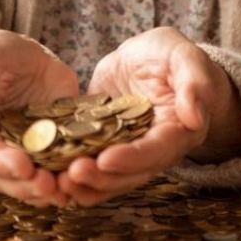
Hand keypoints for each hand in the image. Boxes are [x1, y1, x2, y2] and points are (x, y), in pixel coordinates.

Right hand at [0, 30, 78, 205]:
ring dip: (50, 190)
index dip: (2, 162)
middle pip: (10, 177)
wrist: (25, 56)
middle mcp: (1, 148)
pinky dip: (72, 175)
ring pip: (34, 182)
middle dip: (29, 185)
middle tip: (50, 185)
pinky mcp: (56, 146)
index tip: (22, 167)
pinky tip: (86, 173)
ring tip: (68, 187)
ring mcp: (29, 151)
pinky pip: (62, 168)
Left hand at [58, 27, 240, 205]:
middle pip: (129, 174)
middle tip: (71, 173)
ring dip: (82, 185)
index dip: (132, 159)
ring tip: (55, 180)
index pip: (156, 151)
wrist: (147, 58)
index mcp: (177, 132)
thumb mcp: (185, 58)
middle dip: (100, 178)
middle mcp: (152, 150)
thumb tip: (194, 117)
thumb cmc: (172, 55)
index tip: (105, 160)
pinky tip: (46, 174)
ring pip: (107, 177)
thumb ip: (194, 84)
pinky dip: (68, 172)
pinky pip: (88, 163)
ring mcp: (125, 150)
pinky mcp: (101, 144)